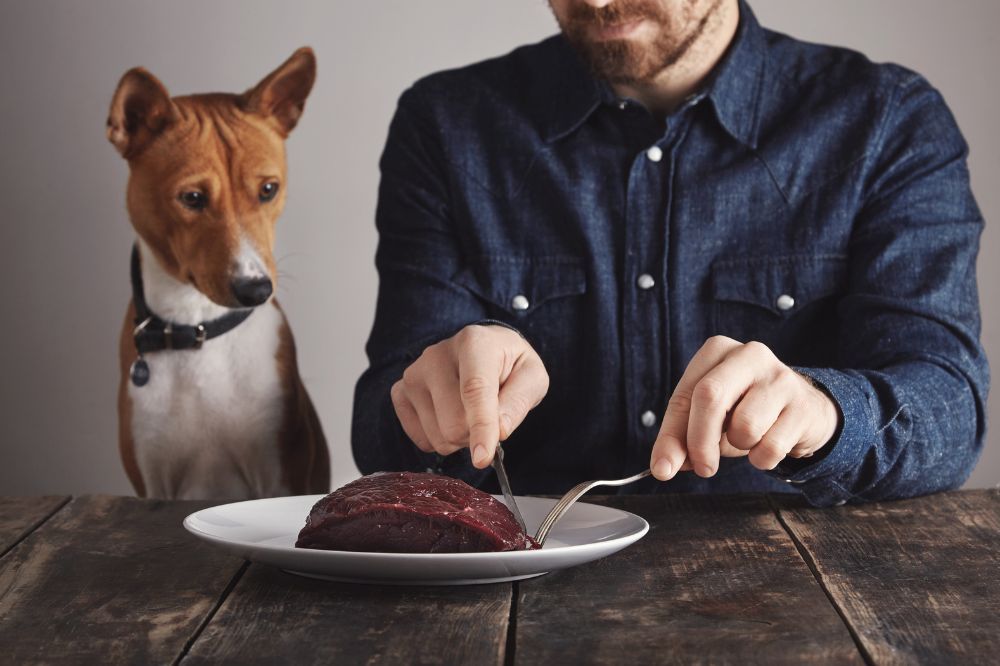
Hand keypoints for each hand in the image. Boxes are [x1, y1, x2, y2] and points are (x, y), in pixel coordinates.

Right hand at [391, 324, 548, 467]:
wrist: (482, 350)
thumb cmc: (509, 366)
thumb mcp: (532, 378)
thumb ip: (518, 402)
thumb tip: (499, 431)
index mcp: (474, 343)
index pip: (474, 390)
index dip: (480, 427)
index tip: (483, 458)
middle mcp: (436, 356)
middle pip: (454, 423)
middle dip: (477, 434)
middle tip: (489, 417)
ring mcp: (414, 375)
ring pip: (438, 436)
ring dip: (460, 438)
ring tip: (469, 412)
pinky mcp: (400, 392)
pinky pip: (422, 440)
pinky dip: (440, 439)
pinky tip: (449, 415)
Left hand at [649, 336, 839, 480]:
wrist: (805, 411)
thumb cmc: (746, 410)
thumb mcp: (710, 418)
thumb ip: (683, 439)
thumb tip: (664, 467)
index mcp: (717, 351)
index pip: (683, 395)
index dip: (670, 436)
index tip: (663, 469)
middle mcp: (749, 355)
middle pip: (710, 397)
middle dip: (699, 442)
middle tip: (703, 468)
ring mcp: (780, 377)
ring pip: (744, 426)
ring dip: (739, 446)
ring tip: (747, 438)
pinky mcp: (803, 405)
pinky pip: (771, 447)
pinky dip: (763, 458)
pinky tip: (769, 444)